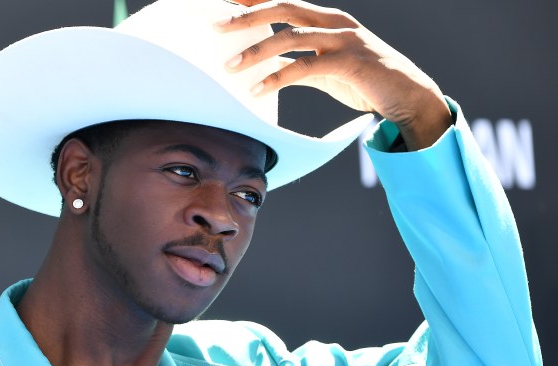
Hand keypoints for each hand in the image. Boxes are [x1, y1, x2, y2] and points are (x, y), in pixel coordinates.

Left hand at [215, 0, 451, 149]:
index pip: (285, 2)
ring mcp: (343, 40)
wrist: (408, 97)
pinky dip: (278, 77)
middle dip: (247, 15)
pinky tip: (258, 89)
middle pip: (284, 8)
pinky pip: (305, 67)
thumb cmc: (365, 81)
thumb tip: (267, 64)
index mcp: (328, 20)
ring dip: (256, 50)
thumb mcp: (325, 69)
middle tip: (217, 24)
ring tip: (230, 66)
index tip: (225, 1)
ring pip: (290, 36)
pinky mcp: (349, 63)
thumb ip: (297, 62)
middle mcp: (335, 23)